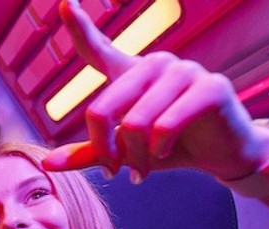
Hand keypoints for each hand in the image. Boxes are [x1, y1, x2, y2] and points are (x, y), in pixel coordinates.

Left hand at [44, 0, 268, 181]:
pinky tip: (164, 153)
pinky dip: (159, 150)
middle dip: (104, 149)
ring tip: (141, 171)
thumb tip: (47, 163)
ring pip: (134, 123)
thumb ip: (89, 154)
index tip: (63, 3)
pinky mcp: (211, 87)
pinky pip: (164, 126)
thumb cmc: (169, 148)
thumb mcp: (125, 153)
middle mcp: (155, 64)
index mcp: (130, 74)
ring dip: (134, 158)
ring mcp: (184, 70)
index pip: (98, 50)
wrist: (220, 155)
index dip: (78, 26)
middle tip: (112, 172)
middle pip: (103, 109)